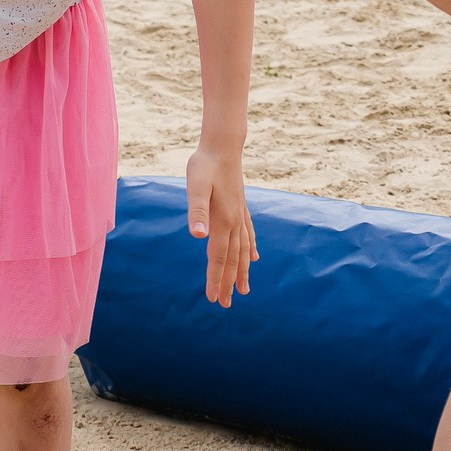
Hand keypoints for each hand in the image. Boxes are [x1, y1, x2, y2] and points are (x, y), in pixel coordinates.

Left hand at [186, 143, 256, 307]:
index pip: (218, 257)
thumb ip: (197, 210)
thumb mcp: (196, 186)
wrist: (223, 145)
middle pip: (233, 259)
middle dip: (229, 283)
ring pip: (243, 250)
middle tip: (227, 304)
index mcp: (223, 221)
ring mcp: (240, 215)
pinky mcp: (241, 207)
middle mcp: (235, 221)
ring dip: (243, 271)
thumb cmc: (204, 165)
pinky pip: (248, 235)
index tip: (214, 299)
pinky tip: (255, 256)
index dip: (216, 279)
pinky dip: (251, 249)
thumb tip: (198, 236)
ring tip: (245, 290)